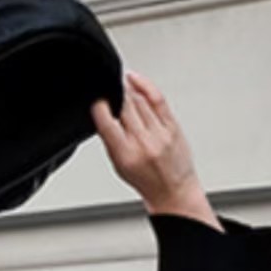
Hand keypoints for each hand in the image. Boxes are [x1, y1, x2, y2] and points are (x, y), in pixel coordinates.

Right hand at [91, 71, 221, 230]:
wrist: (174, 190)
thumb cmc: (146, 181)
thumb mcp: (118, 165)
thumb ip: (110, 139)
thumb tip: (103, 112)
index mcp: (126, 154)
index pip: (108, 122)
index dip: (99, 106)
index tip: (96, 100)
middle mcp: (144, 142)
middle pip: (125, 106)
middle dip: (115, 94)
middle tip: (109, 91)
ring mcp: (160, 133)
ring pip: (140, 100)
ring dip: (128, 90)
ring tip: (121, 87)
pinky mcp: (172, 126)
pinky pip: (157, 99)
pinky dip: (145, 86)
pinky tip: (136, 80)